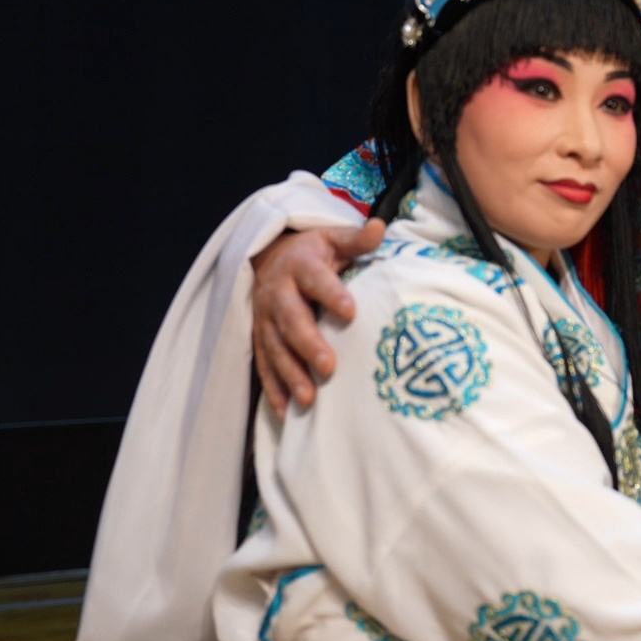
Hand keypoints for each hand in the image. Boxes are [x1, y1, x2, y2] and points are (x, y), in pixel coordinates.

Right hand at [250, 220, 384, 415]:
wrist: (271, 258)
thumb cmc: (315, 253)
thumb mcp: (333, 238)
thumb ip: (357, 239)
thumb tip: (380, 227)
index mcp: (301, 266)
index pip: (316, 279)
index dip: (331, 294)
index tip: (351, 311)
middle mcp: (278, 293)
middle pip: (291, 320)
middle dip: (308, 344)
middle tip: (328, 366)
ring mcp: (265, 319)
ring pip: (275, 348)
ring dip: (290, 374)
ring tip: (309, 398)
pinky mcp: (260, 339)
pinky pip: (264, 365)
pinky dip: (274, 389)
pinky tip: (287, 412)